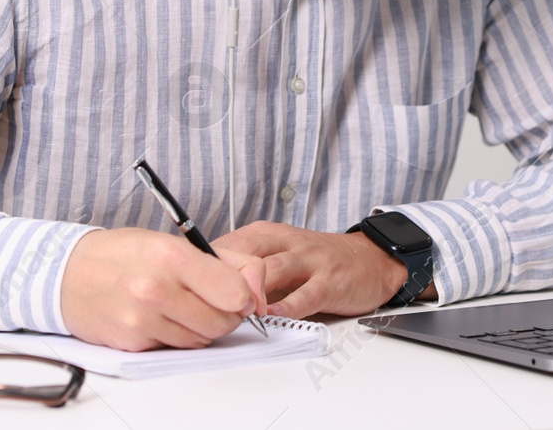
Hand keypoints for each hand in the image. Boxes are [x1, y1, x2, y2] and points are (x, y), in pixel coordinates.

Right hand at [59, 228, 267, 350]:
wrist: (68, 274)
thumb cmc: (125, 254)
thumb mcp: (176, 241)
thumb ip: (229, 261)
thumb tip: (259, 294)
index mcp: (172, 256)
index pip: (234, 292)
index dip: (245, 296)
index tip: (239, 293)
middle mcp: (156, 289)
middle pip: (221, 322)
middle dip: (225, 314)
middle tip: (211, 300)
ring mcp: (142, 319)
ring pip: (201, 339)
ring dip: (201, 327)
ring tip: (183, 305)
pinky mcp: (132, 343)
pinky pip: (175, 348)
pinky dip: (176, 336)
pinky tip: (161, 316)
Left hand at [213, 221, 428, 318]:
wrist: (370, 259)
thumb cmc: (316, 260)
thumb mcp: (278, 252)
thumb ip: (244, 267)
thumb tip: (200, 288)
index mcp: (267, 234)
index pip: (228, 244)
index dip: (204, 266)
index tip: (183, 286)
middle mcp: (287, 242)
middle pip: (246, 254)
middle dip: (222, 277)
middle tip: (199, 300)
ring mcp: (310, 260)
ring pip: (273, 271)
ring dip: (251, 292)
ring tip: (232, 312)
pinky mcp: (330, 281)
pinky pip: (307, 293)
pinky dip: (288, 306)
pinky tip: (273, 317)